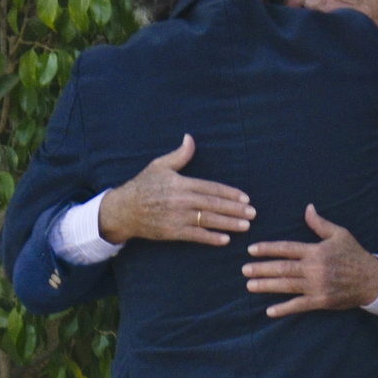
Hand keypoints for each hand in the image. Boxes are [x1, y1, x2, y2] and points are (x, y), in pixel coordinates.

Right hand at [98, 134, 253, 244]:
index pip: (211, 188)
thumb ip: (179, 155)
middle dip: (235, 209)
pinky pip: (195, 235)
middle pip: (213, 204)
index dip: (229, 194)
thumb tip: (190, 138)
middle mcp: (181, 200)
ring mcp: (177, 217)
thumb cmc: (143, 185)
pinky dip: (210, 238)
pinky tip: (225, 240)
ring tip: (245, 226)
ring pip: (208, 220)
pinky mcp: (172, 232)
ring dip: (228, 224)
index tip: (245, 198)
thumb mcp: (160, 166)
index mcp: (181, 183)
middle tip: (253, 213)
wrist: (124, 209)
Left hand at [243, 203, 377, 316]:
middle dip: (261, 269)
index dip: (268, 249)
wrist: (372, 280)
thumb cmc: (354, 255)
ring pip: (286, 285)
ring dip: (267, 286)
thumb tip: (307, 208)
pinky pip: (299, 305)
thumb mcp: (340, 234)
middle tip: (244, 270)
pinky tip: (270, 311)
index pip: (286, 248)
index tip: (252, 250)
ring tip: (250, 285)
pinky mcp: (321, 301)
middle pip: (282, 268)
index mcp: (316, 251)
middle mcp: (314, 268)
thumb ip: (320, 224)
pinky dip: (284, 309)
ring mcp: (317, 286)